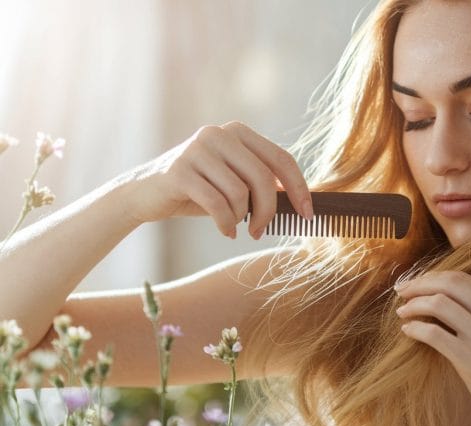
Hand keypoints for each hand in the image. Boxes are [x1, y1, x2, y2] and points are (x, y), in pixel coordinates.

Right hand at [117, 121, 312, 238]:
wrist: (145, 195)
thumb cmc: (198, 191)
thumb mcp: (234, 183)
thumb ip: (262, 183)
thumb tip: (303, 201)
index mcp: (238, 132)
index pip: (282, 159)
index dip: (299, 188)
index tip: (308, 214)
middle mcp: (219, 134)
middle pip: (263, 177)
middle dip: (268, 211)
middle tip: (260, 231)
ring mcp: (197, 149)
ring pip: (240, 193)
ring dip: (241, 218)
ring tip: (235, 226)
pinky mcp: (179, 171)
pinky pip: (217, 204)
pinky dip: (225, 223)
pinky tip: (225, 230)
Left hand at [394, 270, 470, 425]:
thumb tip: (442, 296)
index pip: (461, 278)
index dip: (432, 277)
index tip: (415, 284)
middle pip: (448, 283)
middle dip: (419, 284)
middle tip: (402, 291)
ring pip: (438, 304)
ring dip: (413, 305)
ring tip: (403, 312)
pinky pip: (433, 333)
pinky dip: (415, 328)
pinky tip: (408, 331)